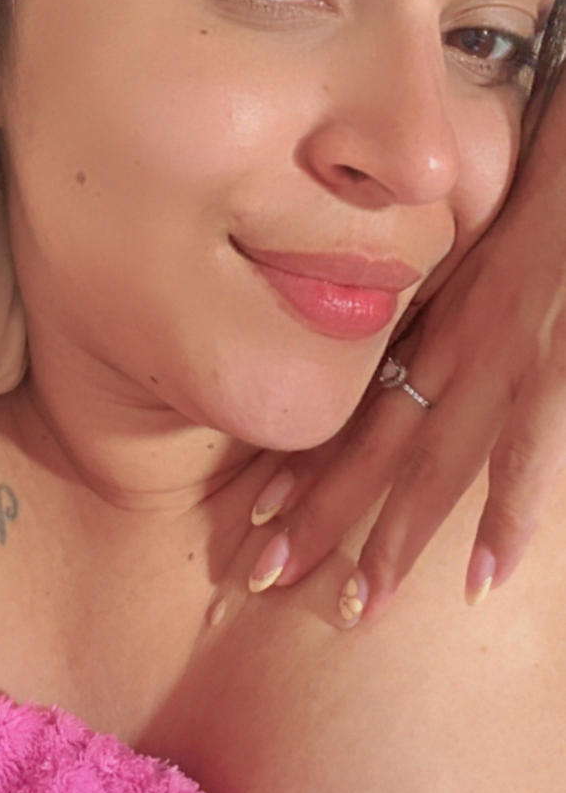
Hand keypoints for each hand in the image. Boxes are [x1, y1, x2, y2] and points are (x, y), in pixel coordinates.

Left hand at [245, 84, 565, 626]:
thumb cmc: (554, 189)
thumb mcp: (495, 248)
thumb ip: (460, 306)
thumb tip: (432, 362)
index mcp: (444, 319)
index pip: (360, 405)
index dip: (309, 464)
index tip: (257, 518)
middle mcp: (459, 342)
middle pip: (376, 443)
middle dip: (321, 515)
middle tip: (259, 577)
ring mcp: (509, 356)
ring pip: (435, 460)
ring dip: (393, 535)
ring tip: (354, 604)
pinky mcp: (559, 364)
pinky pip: (532, 451)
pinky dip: (508, 515)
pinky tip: (481, 580)